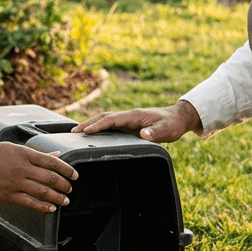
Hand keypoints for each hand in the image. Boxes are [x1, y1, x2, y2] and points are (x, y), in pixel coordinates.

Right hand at [0, 140, 77, 212]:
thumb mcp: (14, 148)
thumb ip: (36, 154)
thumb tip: (56, 156)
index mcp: (24, 154)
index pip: (52, 162)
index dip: (67, 169)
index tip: (75, 175)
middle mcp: (22, 168)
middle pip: (50, 178)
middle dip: (64, 185)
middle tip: (70, 189)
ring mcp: (15, 183)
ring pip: (43, 192)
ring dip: (57, 197)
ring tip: (65, 200)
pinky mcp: (8, 195)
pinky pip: (30, 203)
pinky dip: (42, 207)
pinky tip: (51, 209)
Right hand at [72, 100, 201, 142]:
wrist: (178, 118)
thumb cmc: (172, 124)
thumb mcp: (166, 130)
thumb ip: (155, 133)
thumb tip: (144, 135)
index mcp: (134, 115)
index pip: (112, 119)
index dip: (98, 125)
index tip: (86, 131)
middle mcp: (128, 116)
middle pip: (104, 117)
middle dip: (88, 123)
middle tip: (73, 131)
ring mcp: (128, 120)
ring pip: (105, 120)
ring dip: (91, 124)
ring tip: (77, 132)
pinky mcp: (129, 125)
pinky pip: (111, 125)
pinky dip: (100, 128)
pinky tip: (93, 134)